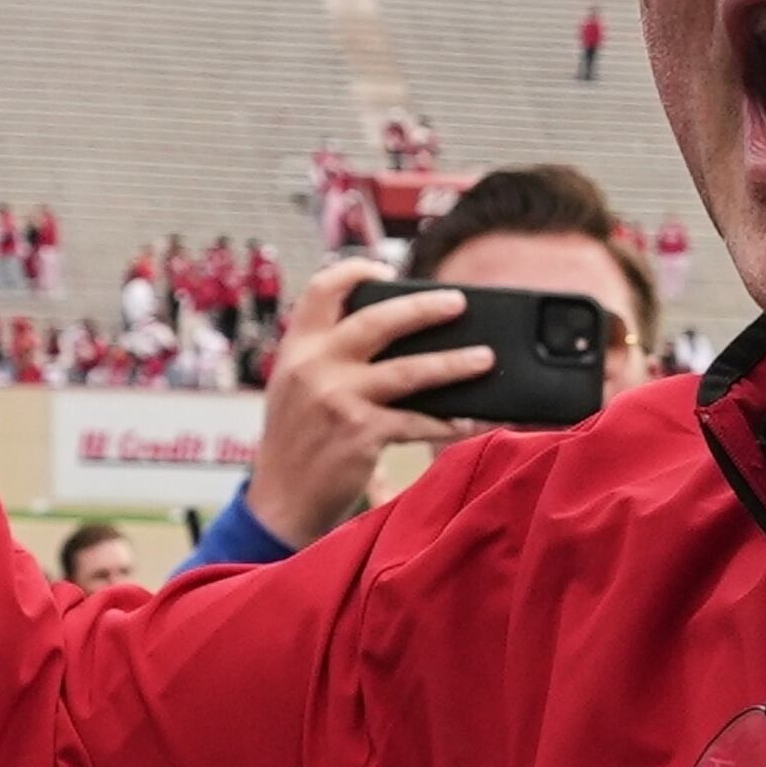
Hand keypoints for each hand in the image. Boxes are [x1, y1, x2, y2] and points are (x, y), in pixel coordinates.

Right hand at [240, 263, 493, 549]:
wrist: (279, 500)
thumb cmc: (295, 441)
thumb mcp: (294, 385)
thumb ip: (326, 355)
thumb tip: (392, 330)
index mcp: (297, 347)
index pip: (322, 288)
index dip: (356, 269)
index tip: (386, 266)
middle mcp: (314, 366)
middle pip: (378, 321)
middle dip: (424, 307)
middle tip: (458, 302)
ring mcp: (337, 399)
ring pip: (409, 371)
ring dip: (454, 364)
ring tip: (486, 358)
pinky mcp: (359, 433)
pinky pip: (416, 420)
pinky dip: (445, 421)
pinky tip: (468, 420)